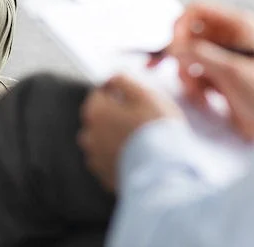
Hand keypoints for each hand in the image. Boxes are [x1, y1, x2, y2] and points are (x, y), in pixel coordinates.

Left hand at [77, 74, 181, 190]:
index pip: (99, 95)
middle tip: (139, 119)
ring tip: (139, 140)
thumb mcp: (144, 94)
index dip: (116, 93)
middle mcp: (89, 136)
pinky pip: (109, 162)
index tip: (132, 98)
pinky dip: (119, 157)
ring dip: (115, 138)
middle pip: (98, 119)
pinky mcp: (105, 177)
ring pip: (102, 141)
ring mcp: (95, 159)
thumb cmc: (156, 131)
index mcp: (95, 112)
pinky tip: (137, 157)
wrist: (164, 172)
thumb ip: (123, 80)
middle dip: (114, 116)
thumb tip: (112, 77)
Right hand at [153, 2, 253, 141]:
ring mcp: (223, 57)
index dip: (181, 25)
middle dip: (182, 55)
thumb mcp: (232, 71)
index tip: (172, 47)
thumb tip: (173, 46)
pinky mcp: (218, 76)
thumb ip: (200, 54)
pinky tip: (205, 100)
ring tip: (198, 93)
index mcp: (239, 25)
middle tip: (177, 72)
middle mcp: (230, 36)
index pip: (198, 10)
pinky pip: (194, 74)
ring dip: (187, 75)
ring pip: (188, 56)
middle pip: (189, 34)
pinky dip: (194, 87)